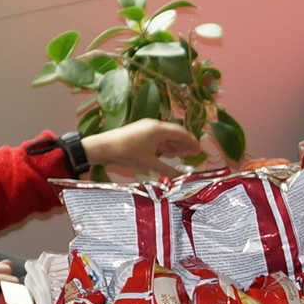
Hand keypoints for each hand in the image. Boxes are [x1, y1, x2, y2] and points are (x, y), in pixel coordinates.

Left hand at [87, 119, 202, 178]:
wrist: (103, 147)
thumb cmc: (127, 153)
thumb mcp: (149, 164)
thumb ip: (167, 170)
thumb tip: (181, 178)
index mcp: (159, 129)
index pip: (181, 133)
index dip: (191, 142)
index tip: (199, 149)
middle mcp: (154, 125)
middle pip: (175, 133)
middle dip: (185, 143)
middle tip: (195, 153)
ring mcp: (146, 128)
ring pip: (166, 136)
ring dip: (175, 145)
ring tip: (183, 155)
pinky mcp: (139, 132)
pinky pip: (157, 138)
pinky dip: (165, 145)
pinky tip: (167, 153)